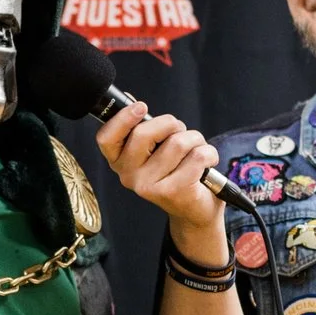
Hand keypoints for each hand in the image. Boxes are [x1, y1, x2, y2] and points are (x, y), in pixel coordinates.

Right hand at [93, 99, 224, 256]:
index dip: (122, 119)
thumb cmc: (175, 172)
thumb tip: (134, 103)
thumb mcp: (155, 150)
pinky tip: (207, 163)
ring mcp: (149, 186)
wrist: (195, 210)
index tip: (141, 107)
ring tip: (195, 152)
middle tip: (180, 132)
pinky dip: (209, 154)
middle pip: (143, 133)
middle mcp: (129, 176)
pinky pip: (197, 156)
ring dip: (195, 140)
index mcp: (119, 162)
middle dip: (171, 124)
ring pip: (177, 142)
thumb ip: (143, 130)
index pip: (106, 138)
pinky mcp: (173, 192)